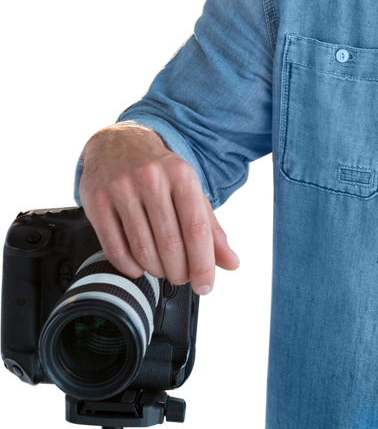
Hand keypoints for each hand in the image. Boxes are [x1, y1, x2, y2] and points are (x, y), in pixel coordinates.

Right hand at [79, 124, 241, 296]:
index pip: (196, 229)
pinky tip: (139, 266)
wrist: (119, 143)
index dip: (203, 264)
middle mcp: (151, 179)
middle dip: (179, 272)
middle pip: (169, 243)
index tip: (206, 285)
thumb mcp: (191, 191)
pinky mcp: (95, 202)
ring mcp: (120, 189)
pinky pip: (114, 249)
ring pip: (142, 249)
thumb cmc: (160, 171)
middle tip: (183, 277)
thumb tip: (231, 264)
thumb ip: (212, 229)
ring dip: (156, 270)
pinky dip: (130, 267)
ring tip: (163, 269)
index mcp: (181, 175)